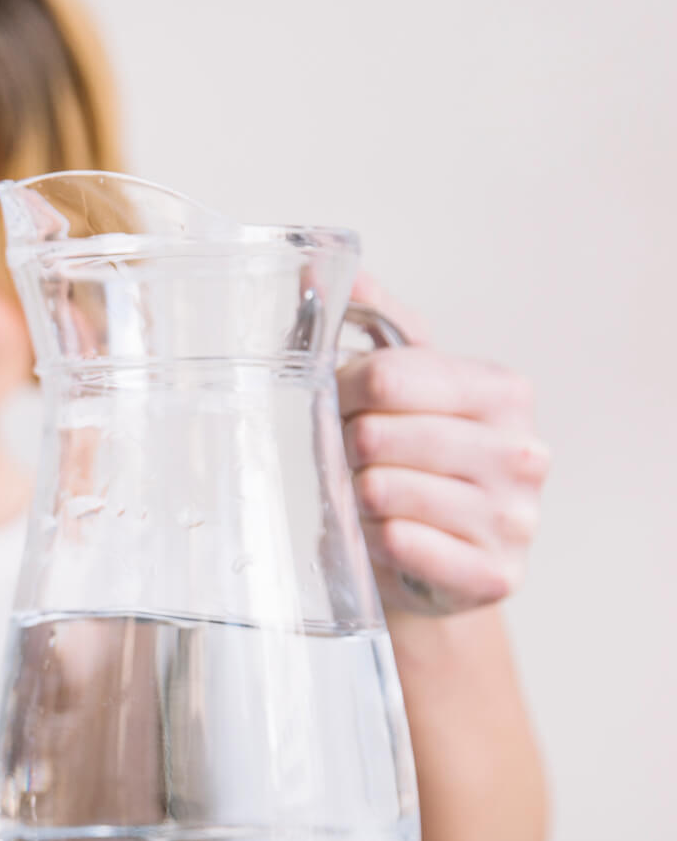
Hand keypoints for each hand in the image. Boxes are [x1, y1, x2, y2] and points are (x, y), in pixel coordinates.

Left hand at [338, 278, 549, 615]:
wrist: (428, 561)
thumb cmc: (408, 462)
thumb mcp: (397, 386)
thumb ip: (367, 321)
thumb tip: (316, 266)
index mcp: (503, 391)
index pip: (388, 375)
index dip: (341, 393)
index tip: (338, 407)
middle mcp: (523, 451)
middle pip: (378, 434)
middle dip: (343, 449)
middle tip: (348, 462)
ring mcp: (517, 517)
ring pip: (383, 491)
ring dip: (354, 498)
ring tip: (365, 500)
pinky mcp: (495, 574)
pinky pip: (401, 544)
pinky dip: (372, 541)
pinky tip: (381, 536)